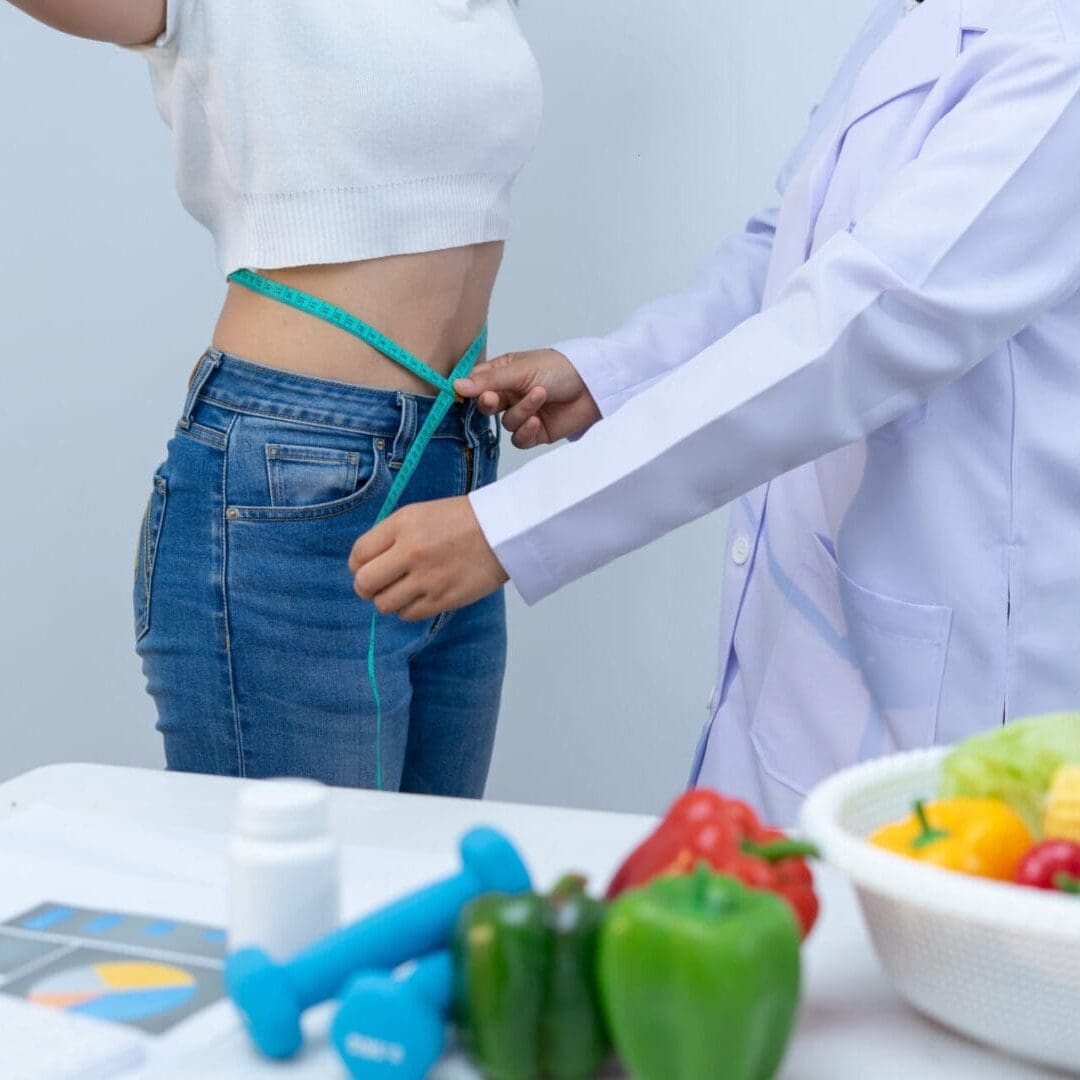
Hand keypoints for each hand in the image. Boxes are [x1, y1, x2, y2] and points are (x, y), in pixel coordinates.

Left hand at [349, 496, 508, 620]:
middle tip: (377, 585)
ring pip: (383, 604)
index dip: (357, 565)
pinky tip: (419, 597)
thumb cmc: (463, 520)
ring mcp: (426, 578)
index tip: (365, 567)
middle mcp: (410, 552)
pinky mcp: (442, 599)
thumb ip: (391, 535)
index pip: (359, 554)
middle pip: (364, 583)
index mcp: (402, 525)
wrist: (503, 532)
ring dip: (388, 600)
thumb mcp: (420, 514)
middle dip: (365, 587)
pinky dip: (408, 609)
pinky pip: (408, 615)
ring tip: (402, 591)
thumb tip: (368, 561)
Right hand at [454, 349, 600, 448]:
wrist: (593, 386)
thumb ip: (488, 380)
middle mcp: (511, 394)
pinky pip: (519, 439)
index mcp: (504, 373)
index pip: (476, 383)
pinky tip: (537, 421)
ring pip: (506, 423)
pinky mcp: (536, 432)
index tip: (462, 393)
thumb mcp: (520, 370)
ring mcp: (523, 413)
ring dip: (521, 412)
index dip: (469, 390)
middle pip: (486, 406)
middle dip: (490, 404)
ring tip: (540, 396)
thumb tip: (456, 386)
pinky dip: (526, 431)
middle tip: (495, 399)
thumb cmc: (560, 368)